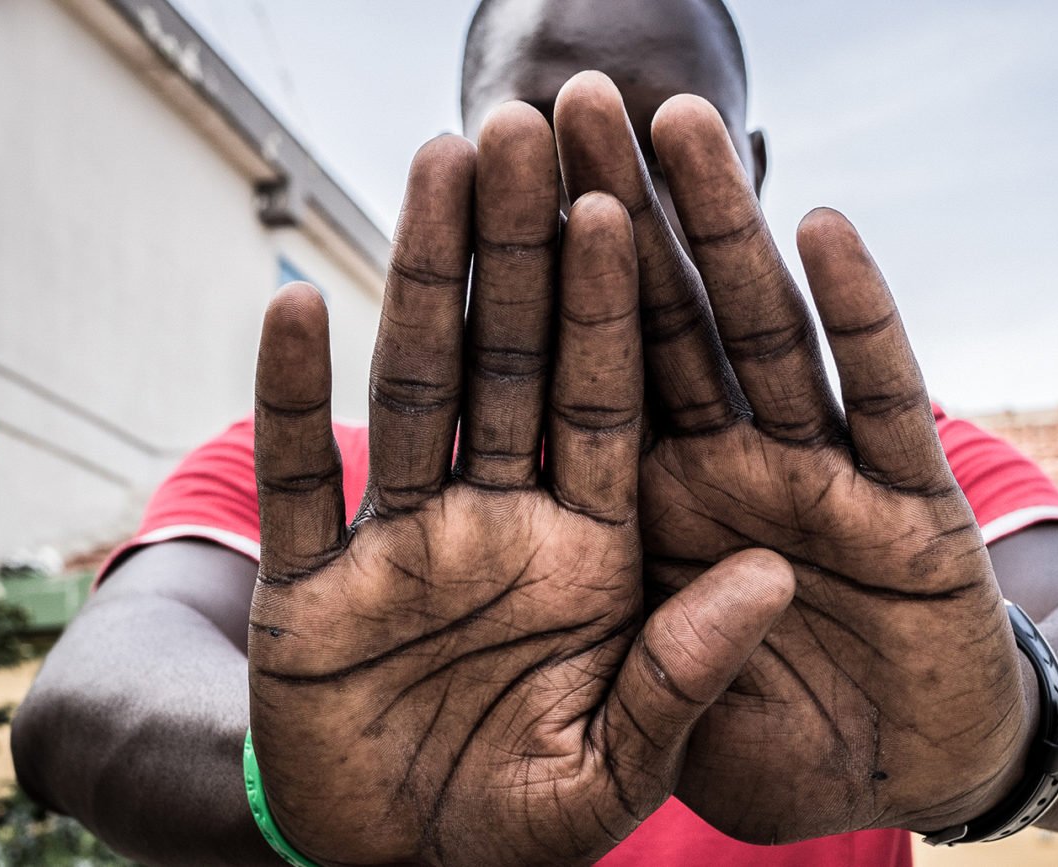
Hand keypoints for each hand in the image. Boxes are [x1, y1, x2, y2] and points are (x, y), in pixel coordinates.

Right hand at [246, 104, 793, 866]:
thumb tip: (767, 573)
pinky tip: (293, 305)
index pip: (607, 408)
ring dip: (423, 282)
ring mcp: (403, 548)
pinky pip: (302, 483)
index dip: (612, 310)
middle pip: (512, 366)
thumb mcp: (617, 769)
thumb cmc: (522, 825)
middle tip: (526, 132)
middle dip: (522, 253)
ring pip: (413, 392)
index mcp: (590, 556)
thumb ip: (687, 673)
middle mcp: (500, 526)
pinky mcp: (310, 591)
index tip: (622, 206)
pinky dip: (290, 403)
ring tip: (436, 167)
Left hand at [552, 73, 1038, 843]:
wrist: (902, 795)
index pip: (579, 385)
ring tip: (678, 121)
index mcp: (644, 521)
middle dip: (616, 217)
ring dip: (723, 231)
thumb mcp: (642, 735)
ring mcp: (820, 485)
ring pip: (762, 337)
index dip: (539, 292)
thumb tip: (551, 571)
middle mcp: (726, 481)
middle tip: (570, 102)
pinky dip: (862, 318)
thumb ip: (605, 657)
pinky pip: (884, 403)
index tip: (496, 188)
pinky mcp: (915, 511)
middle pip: (658, 329)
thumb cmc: (769, 755)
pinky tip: (825, 229)